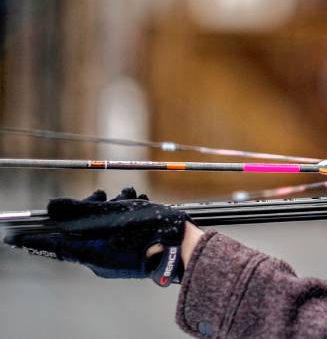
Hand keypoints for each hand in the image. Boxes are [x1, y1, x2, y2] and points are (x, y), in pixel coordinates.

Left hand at [3, 187, 191, 286]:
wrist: (185, 248)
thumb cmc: (151, 232)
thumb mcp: (114, 214)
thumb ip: (80, 211)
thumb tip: (52, 207)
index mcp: (92, 253)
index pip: (54, 245)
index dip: (33, 238)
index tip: (12, 237)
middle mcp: (101, 257)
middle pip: (81, 231)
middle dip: (88, 208)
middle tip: (99, 194)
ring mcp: (117, 256)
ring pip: (102, 228)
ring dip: (111, 208)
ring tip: (128, 195)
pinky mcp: (132, 251)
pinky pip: (118, 232)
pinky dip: (124, 215)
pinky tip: (138, 202)